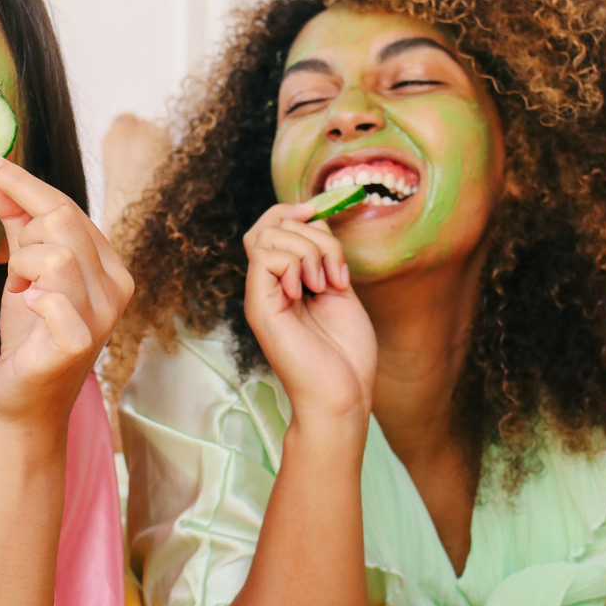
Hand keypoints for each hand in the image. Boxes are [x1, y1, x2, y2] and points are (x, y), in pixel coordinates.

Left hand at [0, 153, 133, 427]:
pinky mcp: (78, 344)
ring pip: (56, 255)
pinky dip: (31, 300)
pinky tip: (28, 312)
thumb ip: (17, 222)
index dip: (23, 183)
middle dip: (24, 236)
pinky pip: (50, 299)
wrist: (22, 400)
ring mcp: (101, 317)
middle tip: (14, 268)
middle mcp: (116, 288)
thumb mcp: (23, 270)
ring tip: (23, 293)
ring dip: (24, 268)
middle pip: (63, 222)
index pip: (68, 206)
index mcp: (109, 265)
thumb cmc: (27, 336)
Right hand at [243, 203, 375, 425]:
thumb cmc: (346, 352)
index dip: (295, 211)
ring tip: (325, 284)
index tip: (321, 213)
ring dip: (309, 250)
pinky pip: (266, 257)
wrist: (343, 395)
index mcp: (286, 280)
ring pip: (268, 235)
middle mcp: (269, 285)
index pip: (274, 225)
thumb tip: (314, 217)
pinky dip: (295, 263)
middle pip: (270, 224)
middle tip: (334, 272)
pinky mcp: (259, 307)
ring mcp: (261, 296)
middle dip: (312, 233)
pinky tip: (310, 290)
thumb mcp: (340, 288)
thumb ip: (325, 254)